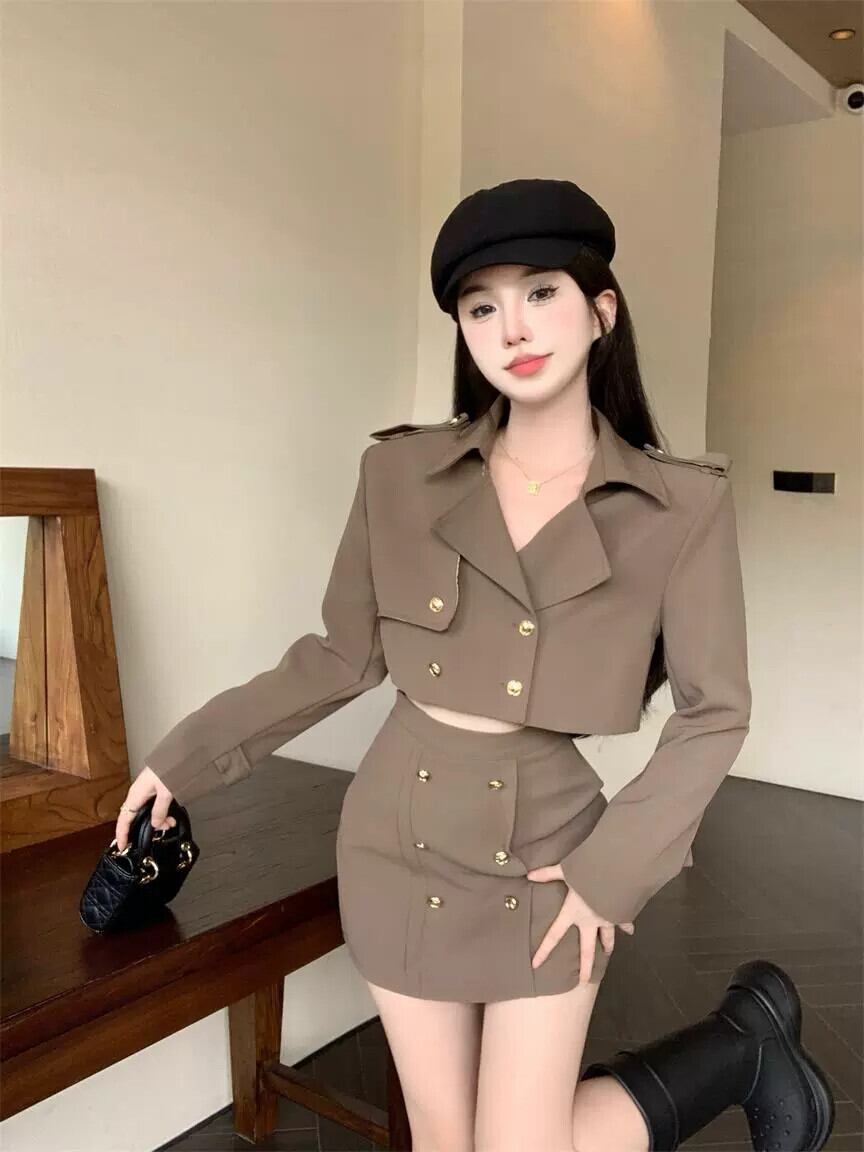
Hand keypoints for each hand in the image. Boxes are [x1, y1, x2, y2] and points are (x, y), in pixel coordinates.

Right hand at [113, 766, 175, 851]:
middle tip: (160, 831)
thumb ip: (160, 810)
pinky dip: (161, 812)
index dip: (121, 835)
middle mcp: (138, 793)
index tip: (121, 847)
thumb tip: (156, 824)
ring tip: (171, 822)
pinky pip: (153, 805)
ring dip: (158, 819)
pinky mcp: (154, 787)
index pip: (123, 819)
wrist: (178, 751)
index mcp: (136, 794)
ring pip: (147, 812)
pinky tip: (170, 813)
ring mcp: (146, 790)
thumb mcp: (166, 792)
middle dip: (146, 828)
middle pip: (135, 817)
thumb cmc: (169, 765)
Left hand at [526, 862, 634, 984]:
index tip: (536, 964)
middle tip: (584, 982)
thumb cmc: (588, 872)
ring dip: (607, 946)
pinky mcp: (619, 912)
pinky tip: (630, 930)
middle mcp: (589, 921)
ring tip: (607, 953)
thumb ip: (547, 873)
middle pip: (587, 950)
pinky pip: (623, 922)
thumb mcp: (565, 870)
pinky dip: (626, 925)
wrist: (617, 872)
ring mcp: (606, 919)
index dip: (544, 950)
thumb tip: (529, 874)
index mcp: (572, 913)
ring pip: (607, 938)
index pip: (554, 935)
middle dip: (586, 967)